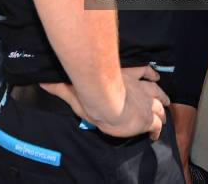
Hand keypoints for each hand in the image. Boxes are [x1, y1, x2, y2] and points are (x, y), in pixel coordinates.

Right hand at [40, 65, 169, 140]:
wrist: (108, 103)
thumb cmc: (92, 93)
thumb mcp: (77, 89)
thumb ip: (62, 86)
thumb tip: (43, 82)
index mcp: (126, 77)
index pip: (143, 71)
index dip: (149, 73)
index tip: (154, 74)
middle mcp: (139, 87)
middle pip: (156, 88)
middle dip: (160, 93)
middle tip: (164, 98)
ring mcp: (146, 102)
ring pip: (160, 105)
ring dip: (162, 110)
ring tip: (163, 114)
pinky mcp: (148, 119)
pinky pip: (157, 125)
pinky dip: (157, 130)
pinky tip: (156, 135)